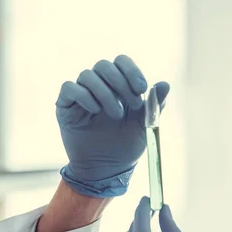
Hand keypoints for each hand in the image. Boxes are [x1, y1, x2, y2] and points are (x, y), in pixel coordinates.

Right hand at [56, 55, 169, 196]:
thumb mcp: (145, 124)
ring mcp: (81, 94)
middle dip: (120, 82)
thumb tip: (165, 84)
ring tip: (116, 115)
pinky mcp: (65, 105)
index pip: (121, 62)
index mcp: (118, 85)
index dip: (131, 70)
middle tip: (133, 105)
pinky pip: (69, 87)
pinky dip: (84, 96)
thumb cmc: (126, 145)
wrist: (107, 169)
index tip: (142, 88)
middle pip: (104, 65)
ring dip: (105, 93)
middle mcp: (99, 86)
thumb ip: (155, 104)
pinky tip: (95, 111)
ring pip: (87, 75)